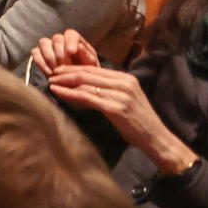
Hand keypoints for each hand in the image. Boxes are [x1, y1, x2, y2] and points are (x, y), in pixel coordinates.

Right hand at [30, 29, 100, 78]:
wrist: (77, 85)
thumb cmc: (86, 73)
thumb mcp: (91, 66)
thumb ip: (87, 56)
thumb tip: (79, 46)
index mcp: (76, 40)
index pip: (70, 34)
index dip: (70, 41)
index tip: (71, 52)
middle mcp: (61, 40)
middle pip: (56, 38)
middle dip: (60, 54)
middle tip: (65, 67)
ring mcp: (49, 46)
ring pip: (44, 42)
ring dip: (50, 58)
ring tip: (57, 72)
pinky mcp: (39, 54)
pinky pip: (35, 52)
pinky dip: (41, 63)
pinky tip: (49, 73)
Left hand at [47, 64, 197, 172]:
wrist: (157, 139)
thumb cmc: (138, 122)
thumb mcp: (125, 99)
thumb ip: (109, 89)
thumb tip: (85, 84)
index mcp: (126, 78)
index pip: (93, 68)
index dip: (73, 68)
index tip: (58, 70)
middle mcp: (124, 83)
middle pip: (87, 73)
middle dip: (65, 73)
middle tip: (50, 74)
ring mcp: (121, 95)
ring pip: (85, 83)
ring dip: (64, 82)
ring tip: (50, 83)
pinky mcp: (116, 108)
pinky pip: (87, 97)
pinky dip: (70, 93)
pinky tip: (58, 92)